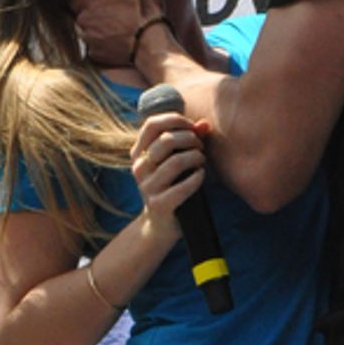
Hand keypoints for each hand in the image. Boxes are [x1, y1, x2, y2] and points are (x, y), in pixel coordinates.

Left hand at [72, 0, 164, 67]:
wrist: (154, 44)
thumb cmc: (143, 6)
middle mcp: (81, 21)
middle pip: (83, 14)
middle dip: (97, 13)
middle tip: (118, 12)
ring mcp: (88, 42)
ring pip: (90, 33)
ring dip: (101, 31)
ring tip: (122, 28)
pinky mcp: (97, 58)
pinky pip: (97, 51)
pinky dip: (106, 48)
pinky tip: (122, 43)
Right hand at [130, 110, 206, 231]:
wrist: (161, 224)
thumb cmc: (172, 185)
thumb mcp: (175, 160)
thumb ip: (189, 139)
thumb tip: (205, 124)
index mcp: (138, 153)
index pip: (152, 124)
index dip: (175, 120)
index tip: (191, 127)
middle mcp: (139, 168)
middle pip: (166, 140)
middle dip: (190, 139)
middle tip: (200, 147)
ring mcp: (147, 187)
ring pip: (176, 161)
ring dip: (196, 157)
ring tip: (201, 161)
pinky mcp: (159, 204)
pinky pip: (183, 186)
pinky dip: (197, 177)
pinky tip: (201, 175)